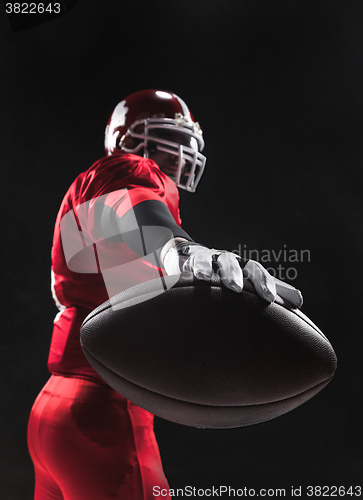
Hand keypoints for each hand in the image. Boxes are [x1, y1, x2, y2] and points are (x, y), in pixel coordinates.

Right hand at [162, 240, 302, 306]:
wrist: (193, 257)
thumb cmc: (227, 274)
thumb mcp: (248, 281)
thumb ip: (272, 291)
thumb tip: (299, 302)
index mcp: (245, 267)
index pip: (258, 272)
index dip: (264, 283)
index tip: (269, 299)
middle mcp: (230, 261)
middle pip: (239, 264)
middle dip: (242, 275)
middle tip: (242, 290)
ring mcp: (211, 258)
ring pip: (217, 261)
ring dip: (219, 270)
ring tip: (221, 282)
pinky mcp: (192, 259)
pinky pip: (194, 262)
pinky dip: (197, 267)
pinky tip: (198, 276)